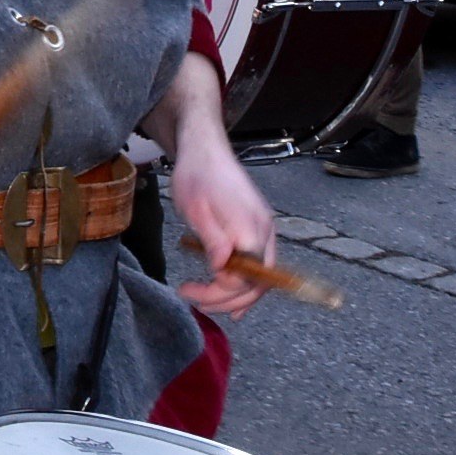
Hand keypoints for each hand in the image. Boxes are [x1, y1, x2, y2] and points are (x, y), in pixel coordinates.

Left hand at [168, 136, 276, 318]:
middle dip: (226, 300)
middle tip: (194, 300)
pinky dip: (248, 286)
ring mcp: (265, 231)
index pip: (244, 276)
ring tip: (207, 304)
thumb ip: (213, 239)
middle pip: (257, 282)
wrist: (205, 150)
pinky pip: (260, 266)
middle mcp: (264, 231)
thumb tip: (223, 269)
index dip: (219, 290)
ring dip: (237, 297)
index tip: (189, 289)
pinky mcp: (259, 230)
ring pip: (262, 278)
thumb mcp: (196, 208)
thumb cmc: (196, 176)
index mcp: (249, 227)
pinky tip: (233, 301)